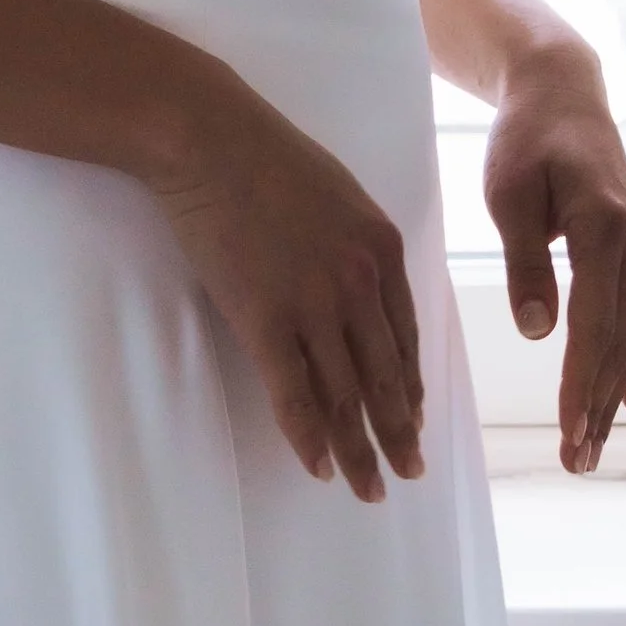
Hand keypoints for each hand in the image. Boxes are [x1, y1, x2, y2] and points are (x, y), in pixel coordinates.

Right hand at [150, 78, 424, 500]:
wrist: (210, 138)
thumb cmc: (268, 156)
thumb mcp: (341, 195)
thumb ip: (362, 246)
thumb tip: (367, 292)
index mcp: (383, 250)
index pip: (407, 336)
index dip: (411, 386)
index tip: (414, 419)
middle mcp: (359, 284)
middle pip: (386, 376)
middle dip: (400, 431)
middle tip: (410, 472)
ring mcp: (312, 304)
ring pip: (345, 396)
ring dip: (360, 449)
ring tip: (370, 487)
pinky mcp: (263, 318)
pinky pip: (293, 393)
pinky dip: (308, 437)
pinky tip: (319, 468)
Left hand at [483, 36, 625, 474]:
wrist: (561, 88)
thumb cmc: (525, 136)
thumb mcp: (509, 192)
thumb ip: (525, 262)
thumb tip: (538, 331)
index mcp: (604, 227)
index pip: (594, 323)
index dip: (578, 381)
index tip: (565, 429)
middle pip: (618, 340)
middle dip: (596, 404)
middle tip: (576, 461)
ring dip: (610, 392)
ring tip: (590, 446)